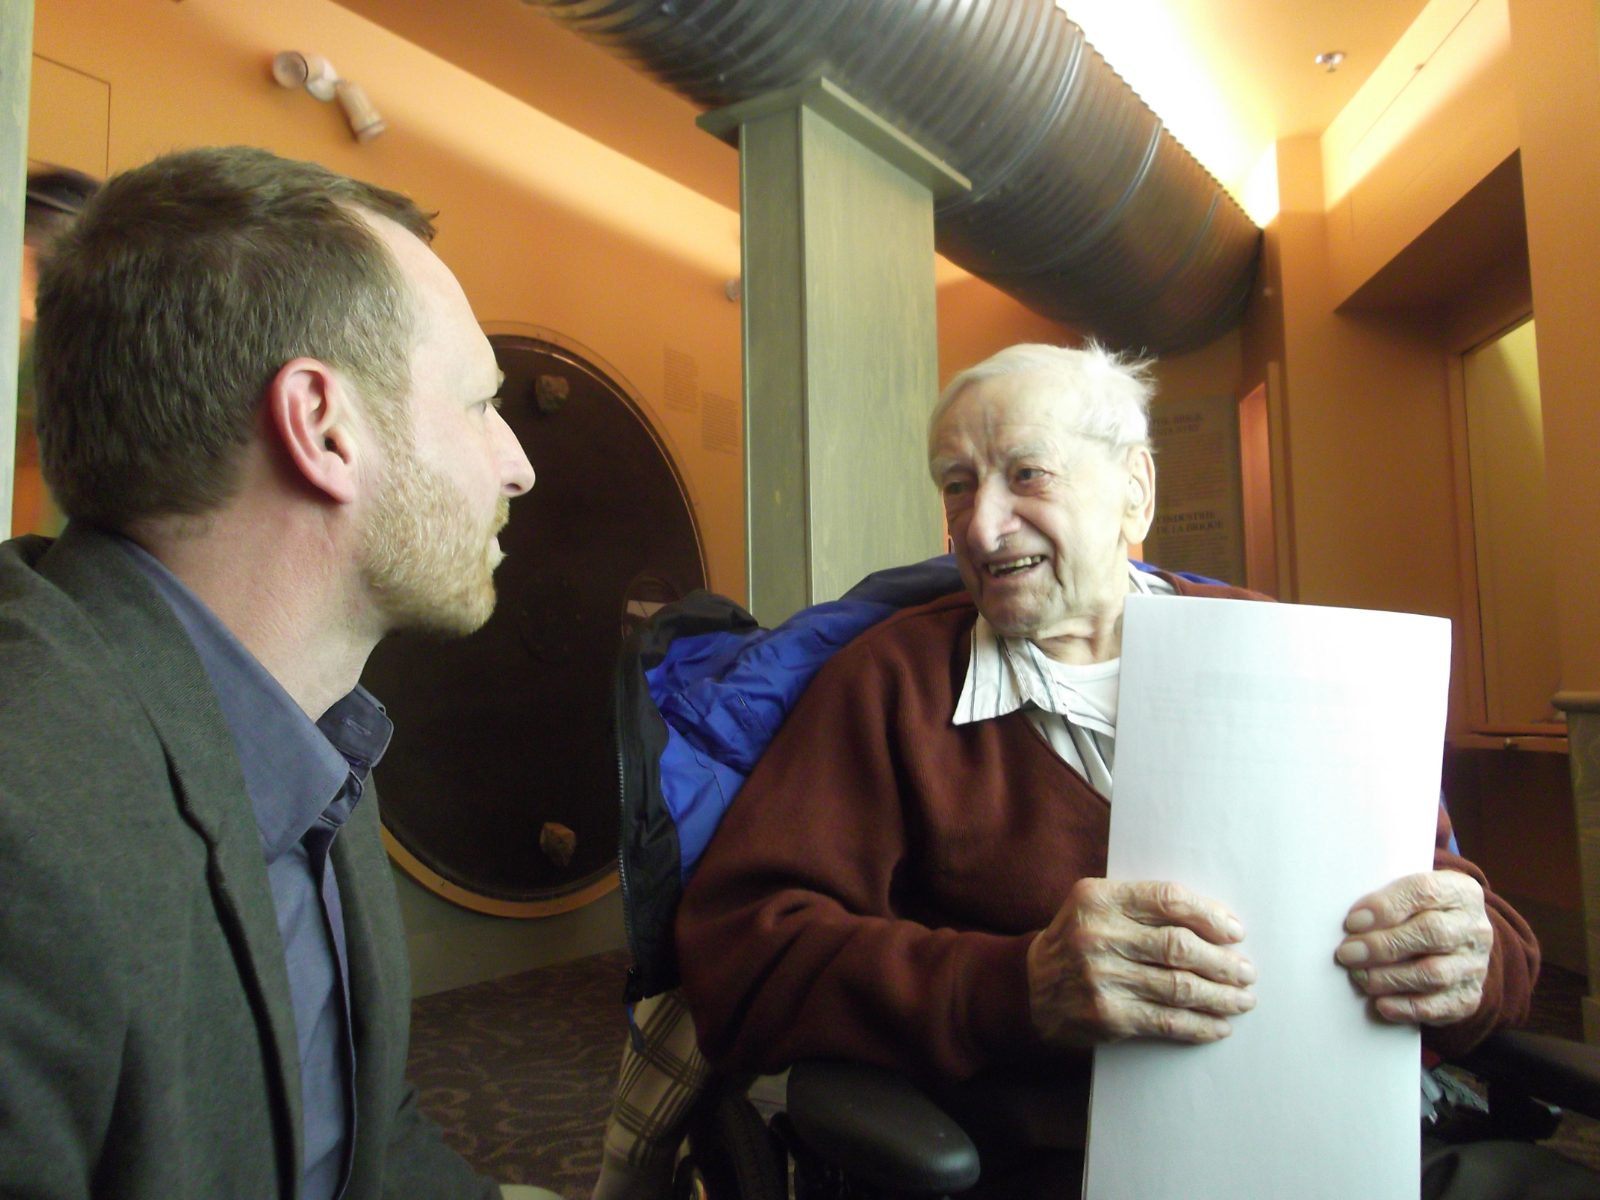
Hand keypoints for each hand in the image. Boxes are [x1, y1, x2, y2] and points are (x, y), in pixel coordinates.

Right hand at [1027, 878, 1256, 1047]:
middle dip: (1222, 962)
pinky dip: (1200, 1025)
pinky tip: (1219, 1025)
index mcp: (1098, 898)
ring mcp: (1102, 978)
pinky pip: (1167, 1021)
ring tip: (1242, 999)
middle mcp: (1098, 936)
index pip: (1167, 900)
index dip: (1208, 915)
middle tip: (1246, 971)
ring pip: (1179, 987)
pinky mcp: (1107, 1015)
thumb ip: (1140, 906)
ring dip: (1220, 996)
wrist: (1028, 987)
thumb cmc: (1075, 941)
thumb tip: (1213, 923)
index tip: (1235, 931)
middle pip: (1179, 947)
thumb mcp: (1094, 907)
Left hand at [1336, 871, 1492, 1024]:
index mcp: (1459, 891)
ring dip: (1391, 978)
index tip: (1353, 922)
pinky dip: (1407, 1007)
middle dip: (1384, 945)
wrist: (1454, 943)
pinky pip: (1442, 1006)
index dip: (1386, 907)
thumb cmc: (1417, 913)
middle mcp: (1473, 927)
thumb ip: (1385, 902)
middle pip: (1433, 933)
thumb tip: (1352, 926)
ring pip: (1435, 973)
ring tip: (1360, 977)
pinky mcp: (1469, 996)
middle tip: (1348, 953)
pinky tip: (1382, 1005)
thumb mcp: (1407, 894)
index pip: (1425, 891)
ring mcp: (1474, 964)